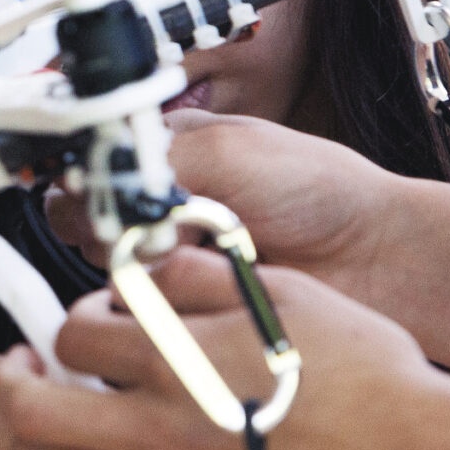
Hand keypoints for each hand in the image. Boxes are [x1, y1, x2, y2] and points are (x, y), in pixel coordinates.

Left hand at [0, 264, 448, 449]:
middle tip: (25, 374)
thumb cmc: (366, 372)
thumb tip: (144, 271)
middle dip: (10, 387)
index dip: (71, 322)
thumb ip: (201, 278)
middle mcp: (157, 427)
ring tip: (57, 434)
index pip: (70, 334)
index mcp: (175, 358)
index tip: (94, 324)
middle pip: (30, 413)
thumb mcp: (284, 294)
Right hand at [49, 110, 413, 303]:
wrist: (369, 255)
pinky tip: (208, 280)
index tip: (116, 191)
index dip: (91, 177)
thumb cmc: (316, 189)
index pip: (84, 158)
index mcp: (160, 145)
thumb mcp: (227, 151)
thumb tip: (82, 179)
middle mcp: (154, 197)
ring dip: (142, 260)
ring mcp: (165, 251)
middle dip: (115, 223)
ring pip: (103, 261)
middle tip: (169, 224)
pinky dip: (164, 295)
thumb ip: (149, 159)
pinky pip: (137, 304)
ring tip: (202, 249)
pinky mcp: (179, 299)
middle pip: (80, 214)